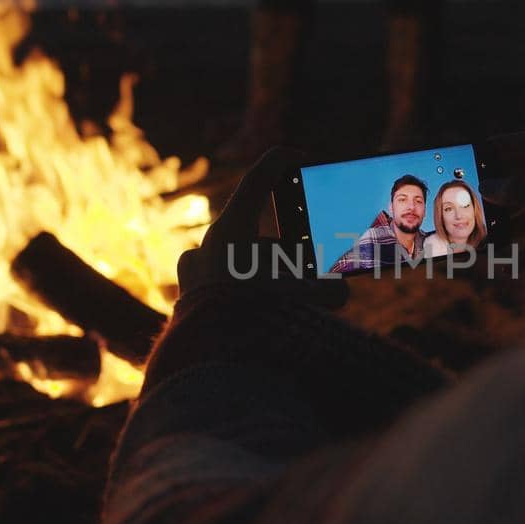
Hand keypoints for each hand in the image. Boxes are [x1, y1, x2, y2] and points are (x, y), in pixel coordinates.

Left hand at [176, 147, 346, 308]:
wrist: (209, 365)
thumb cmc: (257, 318)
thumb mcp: (304, 297)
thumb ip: (327, 289)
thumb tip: (338, 294)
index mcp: (232, 230)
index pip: (259, 179)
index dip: (282, 163)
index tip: (299, 157)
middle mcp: (207, 247)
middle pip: (251, 234)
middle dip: (280, 251)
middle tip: (302, 266)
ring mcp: (192, 277)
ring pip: (235, 267)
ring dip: (260, 280)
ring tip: (284, 303)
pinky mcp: (186, 307)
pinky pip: (220, 296)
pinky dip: (241, 304)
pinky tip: (259, 321)